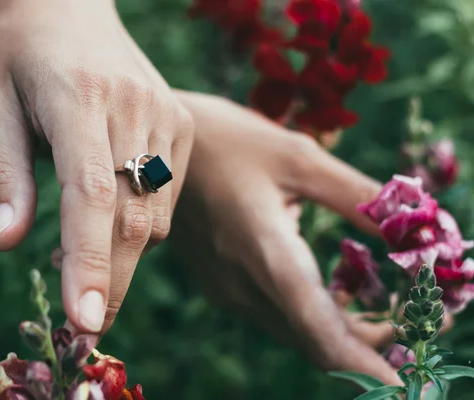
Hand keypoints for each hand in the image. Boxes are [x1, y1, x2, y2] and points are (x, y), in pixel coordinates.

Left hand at [0, 0, 192, 337]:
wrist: (73, 8)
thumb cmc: (21, 59)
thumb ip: (3, 176)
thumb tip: (8, 244)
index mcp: (78, 98)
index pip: (91, 192)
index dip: (90, 261)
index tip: (86, 319)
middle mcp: (135, 107)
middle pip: (132, 214)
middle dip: (112, 280)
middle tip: (87, 325)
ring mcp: (168, 114)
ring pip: (155, 211)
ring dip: (125, 253)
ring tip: (85, 259)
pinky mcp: (183, 124)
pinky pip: (168, 195)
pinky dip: (142, 223)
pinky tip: (113, 218)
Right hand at [170, 90, 402, 384]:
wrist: (152, 152)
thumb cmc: (228, 140)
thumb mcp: (300, 156)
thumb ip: (359, 196)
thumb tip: (413, 227)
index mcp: (264, 252)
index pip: (322, 332)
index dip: (367, 365)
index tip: (407, 383)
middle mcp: (242, 285)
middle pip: (313, 341)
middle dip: (369, 346)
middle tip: (416, 327)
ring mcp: (225, 290)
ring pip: (293, 332)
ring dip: (340, 334)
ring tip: (388, 315)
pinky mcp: (218, 285)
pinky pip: (272, 316)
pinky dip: (310, 319)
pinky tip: (334, 298)